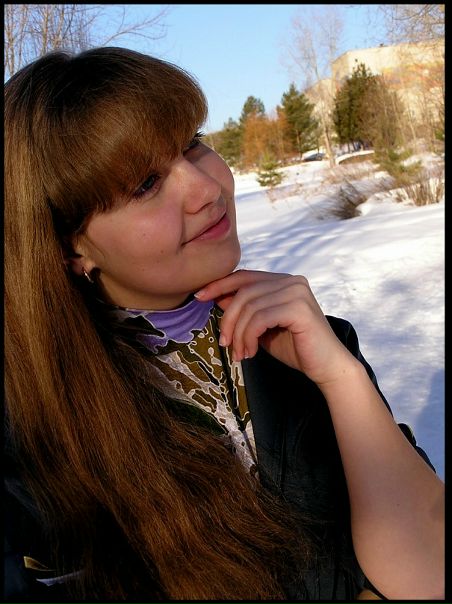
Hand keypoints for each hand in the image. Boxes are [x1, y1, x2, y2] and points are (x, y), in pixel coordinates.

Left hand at [195, 270, 358, 385]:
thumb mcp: (262, 327)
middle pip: (244, 292)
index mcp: (283, 281)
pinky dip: (249, 336)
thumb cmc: (295, 347)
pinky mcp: (299, 308)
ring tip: (240, 353)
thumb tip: (217, 297)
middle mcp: (291, 281)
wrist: (326, 367)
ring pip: (250, 307)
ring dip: (238, 334)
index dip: (219, 284)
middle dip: (228, 320)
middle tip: (224, 344)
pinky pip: (260, 318)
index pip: (244, 276)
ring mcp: (297, 292)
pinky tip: (251, 352)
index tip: (199, 297)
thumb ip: (245, 310)